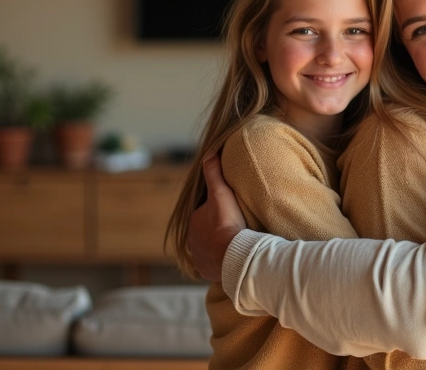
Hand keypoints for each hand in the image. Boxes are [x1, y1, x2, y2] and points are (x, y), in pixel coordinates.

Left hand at [186, 151, 246, 282]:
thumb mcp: (221, 192)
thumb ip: (213, 172)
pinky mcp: (207, 272)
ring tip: (232, 244)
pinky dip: (219, 262)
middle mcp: (191, 241)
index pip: (202, 213)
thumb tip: (209, 153)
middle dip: (214, 230)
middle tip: (232, 227)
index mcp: (193, 222)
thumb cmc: (227, 222)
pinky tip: (230, 259)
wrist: (233, 254)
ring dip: (217, 247)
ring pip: (207, 249)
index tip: (227, 211)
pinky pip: (213, 265)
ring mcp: (199, 258)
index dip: (214, 211)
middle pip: (204, 232)